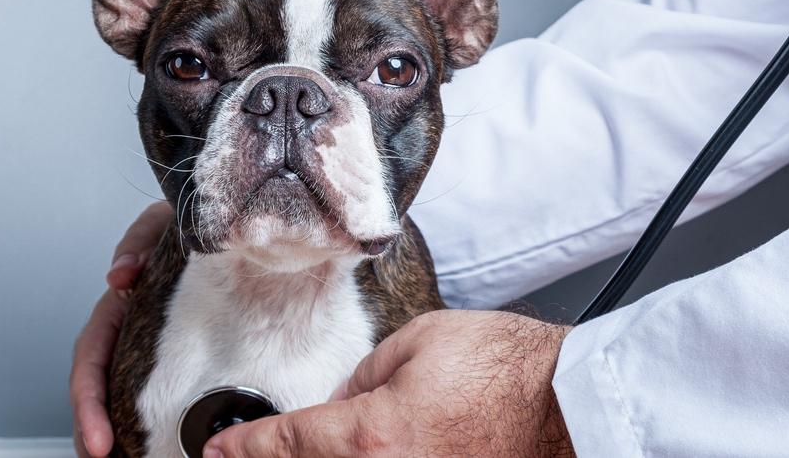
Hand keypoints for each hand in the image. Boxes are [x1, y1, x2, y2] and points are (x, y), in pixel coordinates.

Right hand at [70, 201, 172, 456]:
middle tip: (99, 457)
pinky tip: (157, 441)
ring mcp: (150, 339)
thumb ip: (138, 241)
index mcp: (120, 302)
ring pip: (121, 389)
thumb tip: (120, 276)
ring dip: (114, 426)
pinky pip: (156, 386)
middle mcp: (130, 325)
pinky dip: (149, 415)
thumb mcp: (161, 223)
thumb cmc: (189, 224)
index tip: (98, 439)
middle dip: (93, 426)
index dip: (88, 399)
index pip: (91, 356)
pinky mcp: (178, 350)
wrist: (228, 224)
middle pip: (98, 384)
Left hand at [204, 310, 575, 457]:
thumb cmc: (506, 368)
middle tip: (240, 456)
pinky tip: (355, 455)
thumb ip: (365, 375)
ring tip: (294, 451)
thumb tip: (343, 401)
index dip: (246, 447)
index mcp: (372, 434)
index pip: (288, 443)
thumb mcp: (420, 341)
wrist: (567, 405)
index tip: (221, 450)